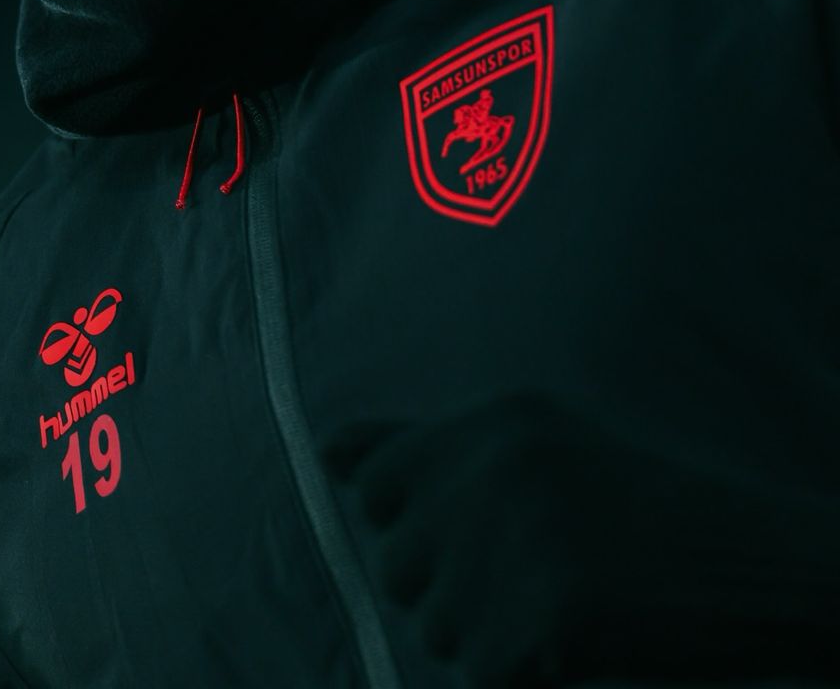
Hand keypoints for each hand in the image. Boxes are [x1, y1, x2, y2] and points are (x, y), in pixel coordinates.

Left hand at [326, 391, 839, 686]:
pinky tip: (577, 644)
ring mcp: (515, 541)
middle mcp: (491, 468)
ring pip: (433, 625)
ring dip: (485, 635)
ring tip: (564, 606)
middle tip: (534, 579)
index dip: (411, 519)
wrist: (755, 566)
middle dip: (447, 586)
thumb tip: (328, 452)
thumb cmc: (640, 512)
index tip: (465, 532)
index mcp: (491, 420)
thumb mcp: (538, 445)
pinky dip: (519, 676)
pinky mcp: (542, 618)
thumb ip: (432, 446)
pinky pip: (477, 674)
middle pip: (395, 562)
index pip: (373, 476)